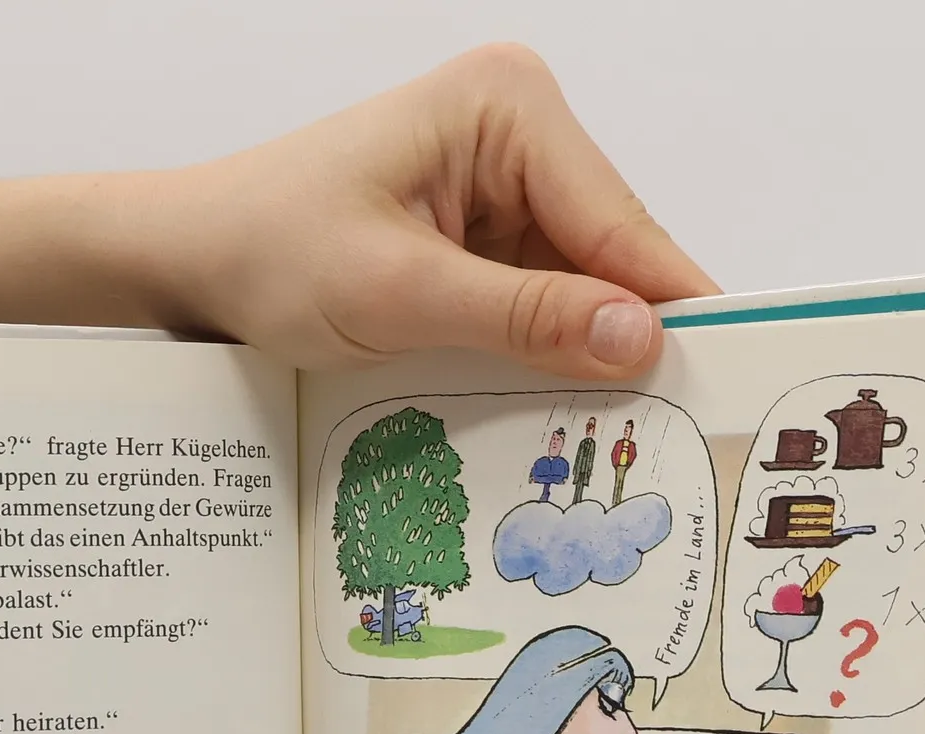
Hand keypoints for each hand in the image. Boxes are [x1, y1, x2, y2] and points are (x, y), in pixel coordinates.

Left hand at [153, 44, 716, 379]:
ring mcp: (504, 184)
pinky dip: (544, 354)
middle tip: (672, 432)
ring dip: (584, 355)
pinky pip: (539, 302)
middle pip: (611, 255)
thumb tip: (639, 338)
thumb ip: (525, 318)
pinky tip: (558, 406)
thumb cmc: (270, 252)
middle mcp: (519, 131)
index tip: (730, 375)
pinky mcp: (482, 235)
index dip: (670, 307)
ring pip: (581, 288)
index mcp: (508, 107)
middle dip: (627, 337)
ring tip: (619, 435)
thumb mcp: (402, 294)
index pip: (618, 222)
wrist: (194, 262)